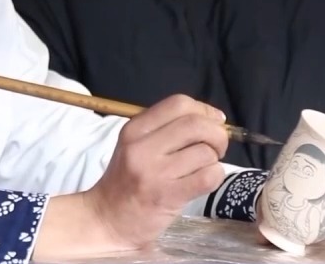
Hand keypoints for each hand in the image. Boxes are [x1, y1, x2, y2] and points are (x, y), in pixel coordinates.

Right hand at [85, 94, 229, 249]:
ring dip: (214, 160)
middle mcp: (142, 147)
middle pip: (196, 124)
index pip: (179, 103)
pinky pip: (208, 177)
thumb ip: (165, 129)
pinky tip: (205, 182)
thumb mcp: (134, 146)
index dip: (205, 110)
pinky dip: (215, 176)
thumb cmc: (125, 181)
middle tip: (217, 148)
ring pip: (205, 152)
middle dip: (218, 134)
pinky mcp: (168, 196)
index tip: (214, 122)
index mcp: (134, 129)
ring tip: (204, 168)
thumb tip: (213, 119)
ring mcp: (155, 172)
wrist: (107, 220)